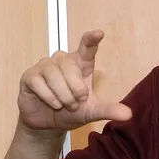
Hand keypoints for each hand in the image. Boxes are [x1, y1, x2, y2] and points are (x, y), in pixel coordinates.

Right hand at [17, 30, 131, 131]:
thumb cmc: (71, 111)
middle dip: (75, 89)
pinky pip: (39, 82)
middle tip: (76, 102)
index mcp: (81, 64)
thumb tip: (129, 115)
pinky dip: (48, 97)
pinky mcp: (30, 76)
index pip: (87, 47)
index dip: (91, 39)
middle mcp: (63, 60)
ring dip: (62, 95)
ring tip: (64, 105)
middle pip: (70, 67)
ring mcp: (45, 66)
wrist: (48, 124)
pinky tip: (52, 103)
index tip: (99, 33)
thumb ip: (108, 110)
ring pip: (54, 75)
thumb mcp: (92, 111)